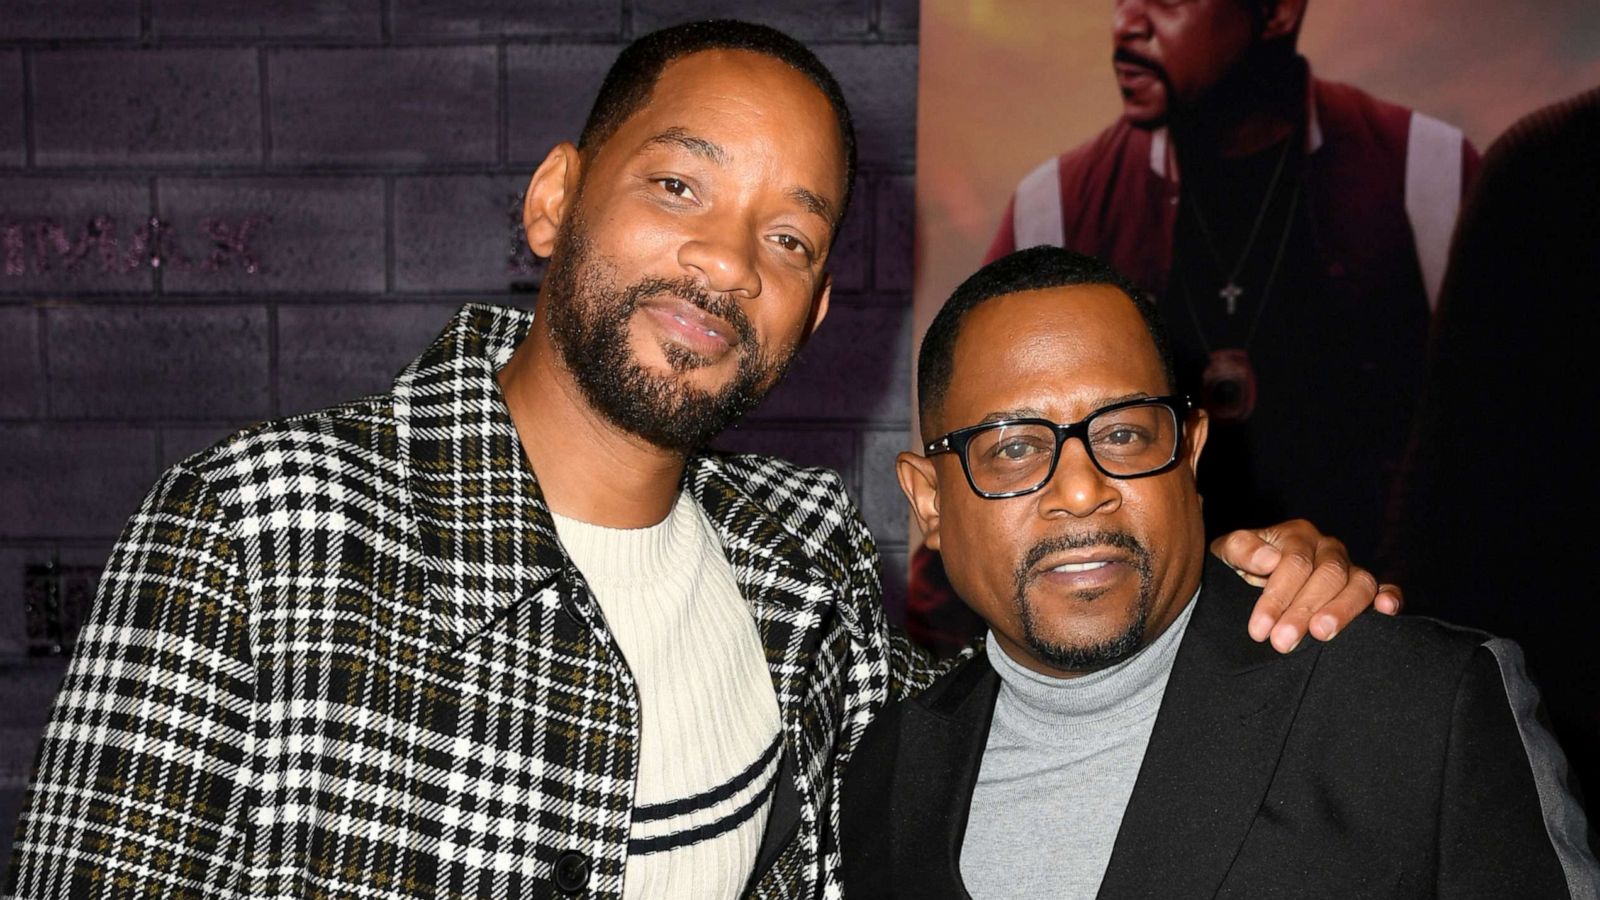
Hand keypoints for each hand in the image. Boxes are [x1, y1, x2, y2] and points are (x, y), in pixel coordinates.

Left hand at [1210, 519, 1403, 652]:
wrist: (1247, 578)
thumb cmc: (1239, 566)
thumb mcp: (1227, 554)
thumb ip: (1241, 550)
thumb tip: (1269, 559)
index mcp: (1296, 535)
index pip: (1294, 563)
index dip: (1277, 597)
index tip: (1259, 629)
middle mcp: (1328, 548)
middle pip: (1327, 575)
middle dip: (1303, 611)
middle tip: (1282, 642)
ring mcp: (1349, 567)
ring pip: (1359, 583)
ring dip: (1342, 611)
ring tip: (1321, 635)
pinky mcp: (1363, 588)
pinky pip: (1383, 588)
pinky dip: (1390, 597)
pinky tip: (1386, 610)